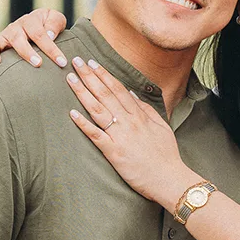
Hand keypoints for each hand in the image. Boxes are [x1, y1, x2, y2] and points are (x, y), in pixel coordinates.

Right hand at [0, 8, 68, 69]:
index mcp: (31, 21)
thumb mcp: (56, 20)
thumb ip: (55, 24)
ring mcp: (3, 37)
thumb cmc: (48, 26)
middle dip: (27, 52)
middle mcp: (15, 28)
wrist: (37, 25)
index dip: (52, 48)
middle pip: (18, 38)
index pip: (41, 34)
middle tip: (37, 63)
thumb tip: (49, 35)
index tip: (62, 62)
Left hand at [65, 58, 199, 208]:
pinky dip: (83, 124)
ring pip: (98, 109)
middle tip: (76, 61)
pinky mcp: (114, 152)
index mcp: (139, 115)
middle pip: (105, 94)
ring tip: (70, 78)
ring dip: (83, 92)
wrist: (169, 178)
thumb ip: (146, 109)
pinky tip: (72, 113)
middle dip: (89, 76)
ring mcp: (120, 136)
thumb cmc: (166, 155)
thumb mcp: (161, 127)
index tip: (92, 63)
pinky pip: (95, 135)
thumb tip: (131, 94)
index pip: (118, 89)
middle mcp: (128, 122)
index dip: (104, 75)